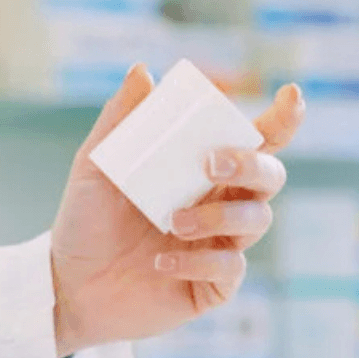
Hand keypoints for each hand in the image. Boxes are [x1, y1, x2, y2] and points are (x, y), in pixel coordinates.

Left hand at [50, 66, 304, 356]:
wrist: (67, 285)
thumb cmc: (85, 222)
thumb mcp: (95, 167)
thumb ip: (119, 121)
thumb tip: (143, 71)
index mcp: (202, 170)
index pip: (256, 141)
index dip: (283, 119)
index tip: (291, 95)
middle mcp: (220, 204)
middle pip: (270, 177)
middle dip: (250, 165)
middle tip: (209, 164)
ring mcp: (220, 245)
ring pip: (257, 220)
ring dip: (218, 215)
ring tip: (172, 222)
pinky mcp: (211, 286)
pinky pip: (229, 269)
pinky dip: (198, 260)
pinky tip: (160, 262)